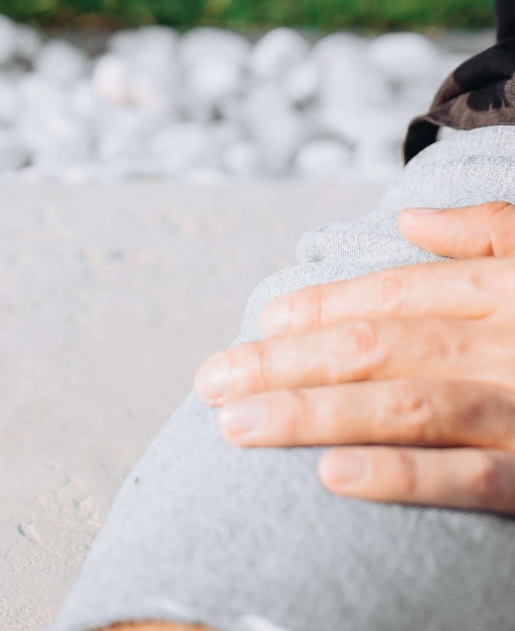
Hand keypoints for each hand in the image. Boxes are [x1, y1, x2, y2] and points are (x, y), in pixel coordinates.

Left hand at [193, 200, 514, 513]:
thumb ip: (489, 233)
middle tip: (212, 381)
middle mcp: (504, 348)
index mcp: (503, 294)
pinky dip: (400, 477)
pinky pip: (469, 480)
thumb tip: (409, 217)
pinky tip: (330, 476)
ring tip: (238, 425)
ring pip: (403, 409)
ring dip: (312, 415)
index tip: (262, 322)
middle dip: (285, 362)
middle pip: (376, 348)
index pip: (396, 295)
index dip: (322, 306)